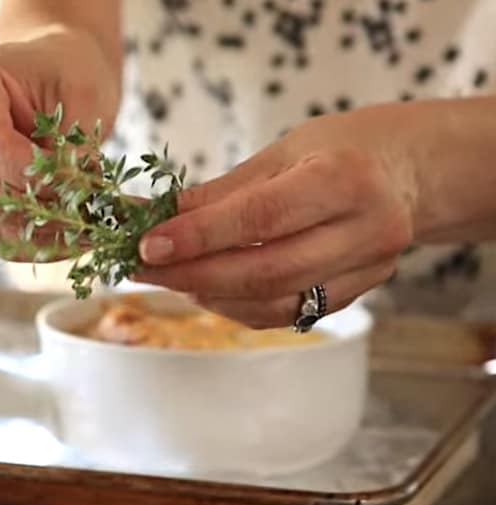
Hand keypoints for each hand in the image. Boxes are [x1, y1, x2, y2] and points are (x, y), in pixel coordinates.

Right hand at [0, 24, 120, 256]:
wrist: (49, 70)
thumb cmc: (64, 68)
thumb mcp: (81, 89)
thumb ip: (72, 143)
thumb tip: (74, 196)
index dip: (29, 175)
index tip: (77, 185)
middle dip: (23, 210)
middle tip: (79, 215)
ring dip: (32, 232)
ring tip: (85, 228)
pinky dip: (33, 241)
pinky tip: (72, 237)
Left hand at [133, 108, 418, 327]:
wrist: (409, 170)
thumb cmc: (339, 150)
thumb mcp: (281, 153)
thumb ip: (219, 193)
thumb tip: (147, 216)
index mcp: (345, 180)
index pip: (260, 219)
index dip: (199, 236)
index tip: (146, 244)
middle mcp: (365, 230)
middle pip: (266, 271)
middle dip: (192, 274)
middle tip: (139, 269)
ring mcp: (369, 270)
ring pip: (274, 301)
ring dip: (208, 294)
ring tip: (164, 276)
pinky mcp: (359, 294)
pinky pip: (286, 312)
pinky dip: (236, 306)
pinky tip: (204, 288)